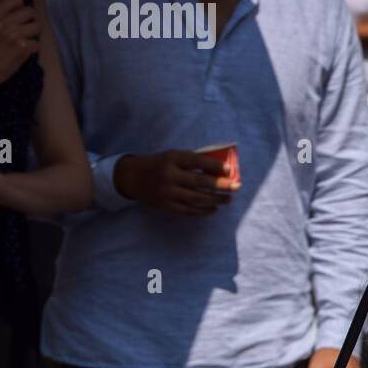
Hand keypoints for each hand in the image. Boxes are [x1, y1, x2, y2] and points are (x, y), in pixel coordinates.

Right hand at [0, 0, 39, 88]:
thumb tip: (19, 2)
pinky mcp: (23, 46)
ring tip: (25, 40)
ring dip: (34, 34)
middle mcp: (3, 21)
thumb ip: (0, 13)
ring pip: (37, 26)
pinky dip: (34, 48)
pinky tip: (25, 51)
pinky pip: (38, 42)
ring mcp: (14, 33)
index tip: (20, 15)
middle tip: (25, 29)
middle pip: (30, 11)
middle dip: (30, 20)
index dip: (21, 7)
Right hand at [113, 149, 237, 215]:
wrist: (131, 177)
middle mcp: (169, 175)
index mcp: (172, 159)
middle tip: (236, 187)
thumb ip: (193, 160)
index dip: (215, 166)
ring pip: (196, 198)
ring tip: (228, 199)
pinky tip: (214, 209)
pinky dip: (203, 211)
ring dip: (215, 200)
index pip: (198, 161)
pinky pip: (187, 210)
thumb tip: (221, 168)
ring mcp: (167, 192)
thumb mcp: (173, 155)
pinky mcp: (165, 205)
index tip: (230, 170)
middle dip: (221, 185)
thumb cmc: (160, 163)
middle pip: (200, 182)